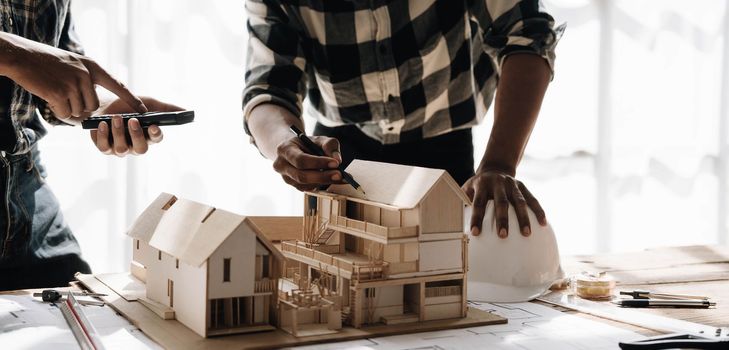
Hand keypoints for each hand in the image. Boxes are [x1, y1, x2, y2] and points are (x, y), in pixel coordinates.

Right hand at [1, 33, 145, 119]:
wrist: (22, 57)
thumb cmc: (47, 63)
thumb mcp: (73, 64)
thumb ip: (87, 79)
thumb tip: (94, 104)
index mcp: (92, 67)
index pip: (118, 85)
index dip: (132, 99)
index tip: (145, 111)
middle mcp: (86, 75)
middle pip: (94, 105)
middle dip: (81, 108)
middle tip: (65, 98)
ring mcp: (73, 84)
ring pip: (80, 111)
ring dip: (68, 109)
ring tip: (55, 94)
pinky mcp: (59, 93)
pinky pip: (66, 114)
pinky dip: (58, 111)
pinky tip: (49, 98)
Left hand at [89, 97, 182, 156]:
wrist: (103, 103)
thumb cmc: (128, 104)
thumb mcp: (148, 103)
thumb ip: (166, 109)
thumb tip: (187, 111)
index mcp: (149, 135)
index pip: (156, 139)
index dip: (156, 134)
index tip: (154, 126)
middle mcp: (136, 144)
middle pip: (141, 149)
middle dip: (136, 135)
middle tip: (132, 120)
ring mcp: (120, 148)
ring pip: (122, 149)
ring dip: (119, 132)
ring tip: (116, 117)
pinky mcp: (104, 147)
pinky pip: (105, 147)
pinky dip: (104, 135)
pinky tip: (102, 124)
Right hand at [273, 135, 343, 190]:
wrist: (294, 150)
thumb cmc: (307, 143)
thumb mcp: (318, 139)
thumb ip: (329, 145)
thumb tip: (337, 159)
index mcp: (284, 149)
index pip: (300, 160)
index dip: (318, 162)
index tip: (336, 163)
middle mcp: (281, 165)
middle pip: (301, 176)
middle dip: (322, 176)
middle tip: (340, 175)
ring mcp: (286, 178)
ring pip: (306, 184)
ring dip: (324, 181)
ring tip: (340, 176)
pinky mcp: (294, 186)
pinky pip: (308, 188)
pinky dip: (322, 185)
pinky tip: (333, 180)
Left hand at [463, 170, 545, 237]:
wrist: (495, 167)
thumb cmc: (478, 185)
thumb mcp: (468, 188)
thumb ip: (462, 201)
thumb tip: (453, 221)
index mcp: (482, 185)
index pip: (478, 202)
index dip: (477, 217)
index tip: (476, 233)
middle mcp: (498, 183)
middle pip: (501, 202)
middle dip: (502, 219)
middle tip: (503, 236)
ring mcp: (513, 184)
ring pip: (519, 202)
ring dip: (524, 218)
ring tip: (526, 234)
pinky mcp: (523, 186)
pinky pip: (532, 199)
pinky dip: (539, 211)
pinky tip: (543, 223)